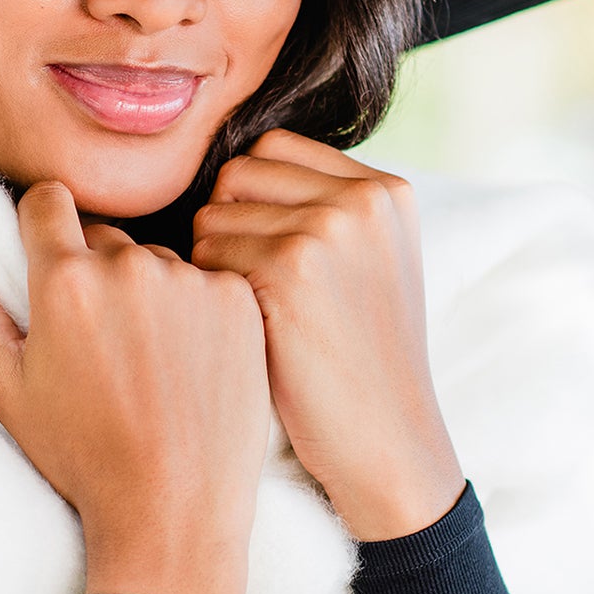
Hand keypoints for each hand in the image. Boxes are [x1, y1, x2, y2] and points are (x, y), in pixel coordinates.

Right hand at [0, 180, 271, 593]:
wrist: (175, 510)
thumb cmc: (81, 453)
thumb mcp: (6, 384)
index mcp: (64, 279)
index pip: (47, 200)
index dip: (43, 229)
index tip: (49, 267)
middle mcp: (130, 265)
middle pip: (103, 236)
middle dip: (95, 272)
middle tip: (100, 344)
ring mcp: (191, 279)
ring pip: (157, 261)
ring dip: (149, 293)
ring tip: (149, 364)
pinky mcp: (237, 299)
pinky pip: (207, 281)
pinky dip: (200, 312)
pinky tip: (192, 365)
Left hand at [189, 128, 463, 540]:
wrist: (388, 445)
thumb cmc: (360, 361)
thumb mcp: (369, 264)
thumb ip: (323, 206)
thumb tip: (230, 168)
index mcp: (385, 189)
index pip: (273, 148)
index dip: (248, 199)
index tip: (262, 254)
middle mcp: (363, 197)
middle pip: (237, 173)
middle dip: (225, 225)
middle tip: (247, 287)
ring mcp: (331, 227)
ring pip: (212, 213)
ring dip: (210, 264)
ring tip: (249, 314)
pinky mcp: (293, 265)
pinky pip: (205, 256)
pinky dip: (209, 297)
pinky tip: (242, 334)